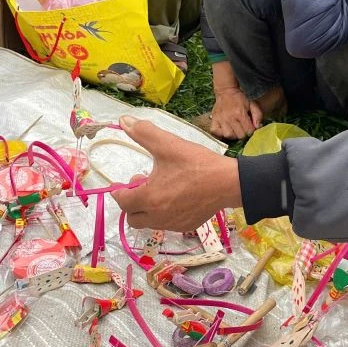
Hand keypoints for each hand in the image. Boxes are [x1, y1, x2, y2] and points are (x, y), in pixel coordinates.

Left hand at [111, 116, 242, 231]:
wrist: (228, 182)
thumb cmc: (196, 164)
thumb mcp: (168, 144)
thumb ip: (143, 132)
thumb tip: (123, 120)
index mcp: (149, 198)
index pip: (123, 202)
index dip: (119, 192)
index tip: (122, 185)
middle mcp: (158, 217)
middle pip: (132, 218)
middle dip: (132, 203)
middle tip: (144, 185)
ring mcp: (173, 224)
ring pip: (149, 223)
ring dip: (147, 209)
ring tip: (160, 189)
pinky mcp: (187, 226)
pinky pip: (167, 224)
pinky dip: (164, 214)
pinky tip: (176, 198)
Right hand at [210, 87, 261, 140]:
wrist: (226, 91)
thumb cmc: (240, 98)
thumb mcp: (252, 104)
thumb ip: (258, 115)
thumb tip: (258, 127)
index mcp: (240, 113)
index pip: (249, 131)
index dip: (251, 130)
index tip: (250, 127)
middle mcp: (230, 118)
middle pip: (239, 135)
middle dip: (243, 133)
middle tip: (242, 128)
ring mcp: (221, 120)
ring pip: (228, 135)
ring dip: (233, 135)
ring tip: (234, 130)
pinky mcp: (214, 120)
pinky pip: (216, 132)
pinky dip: (221, 133)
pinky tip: (225, 129)